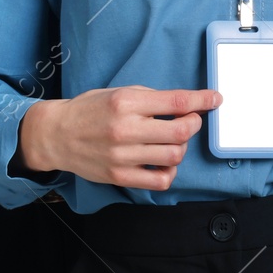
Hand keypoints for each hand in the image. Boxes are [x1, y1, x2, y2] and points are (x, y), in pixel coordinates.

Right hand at [18, 85, 220, 189]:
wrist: (57, 134)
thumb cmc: (91, 110)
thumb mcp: (120, 92)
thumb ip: (153, 99)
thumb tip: (186, 105)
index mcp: (127, 103)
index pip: (176, 102)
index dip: (202, 100)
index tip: (215, 99)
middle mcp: (126, 129)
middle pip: (181, 131)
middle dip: (194, 124)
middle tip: (191, 119)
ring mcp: (123, 156)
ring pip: (174, 155)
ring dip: (182, 146)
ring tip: (173, 139)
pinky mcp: (120, 176)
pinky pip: (160, 180)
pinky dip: (170, 170)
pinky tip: (164, 160)